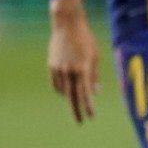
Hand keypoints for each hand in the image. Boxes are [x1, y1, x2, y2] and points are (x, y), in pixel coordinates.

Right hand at [48, 0, 100, 122]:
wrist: (66, 25)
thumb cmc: (85, 40)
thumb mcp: (95, 56)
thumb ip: (95, 76)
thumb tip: (95, 92)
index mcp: (83, 68)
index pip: (86, 92)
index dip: (89, 106)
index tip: (91, 117)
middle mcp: (70, 71)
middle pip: (73, 96)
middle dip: (77, 110)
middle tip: (80, 122)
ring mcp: (59, 69)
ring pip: (64, 91)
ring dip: (70, 98)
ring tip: (76, 102)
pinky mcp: (52, 66)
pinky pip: (56, 84)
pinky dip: (62, 90)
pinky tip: (66, 92)